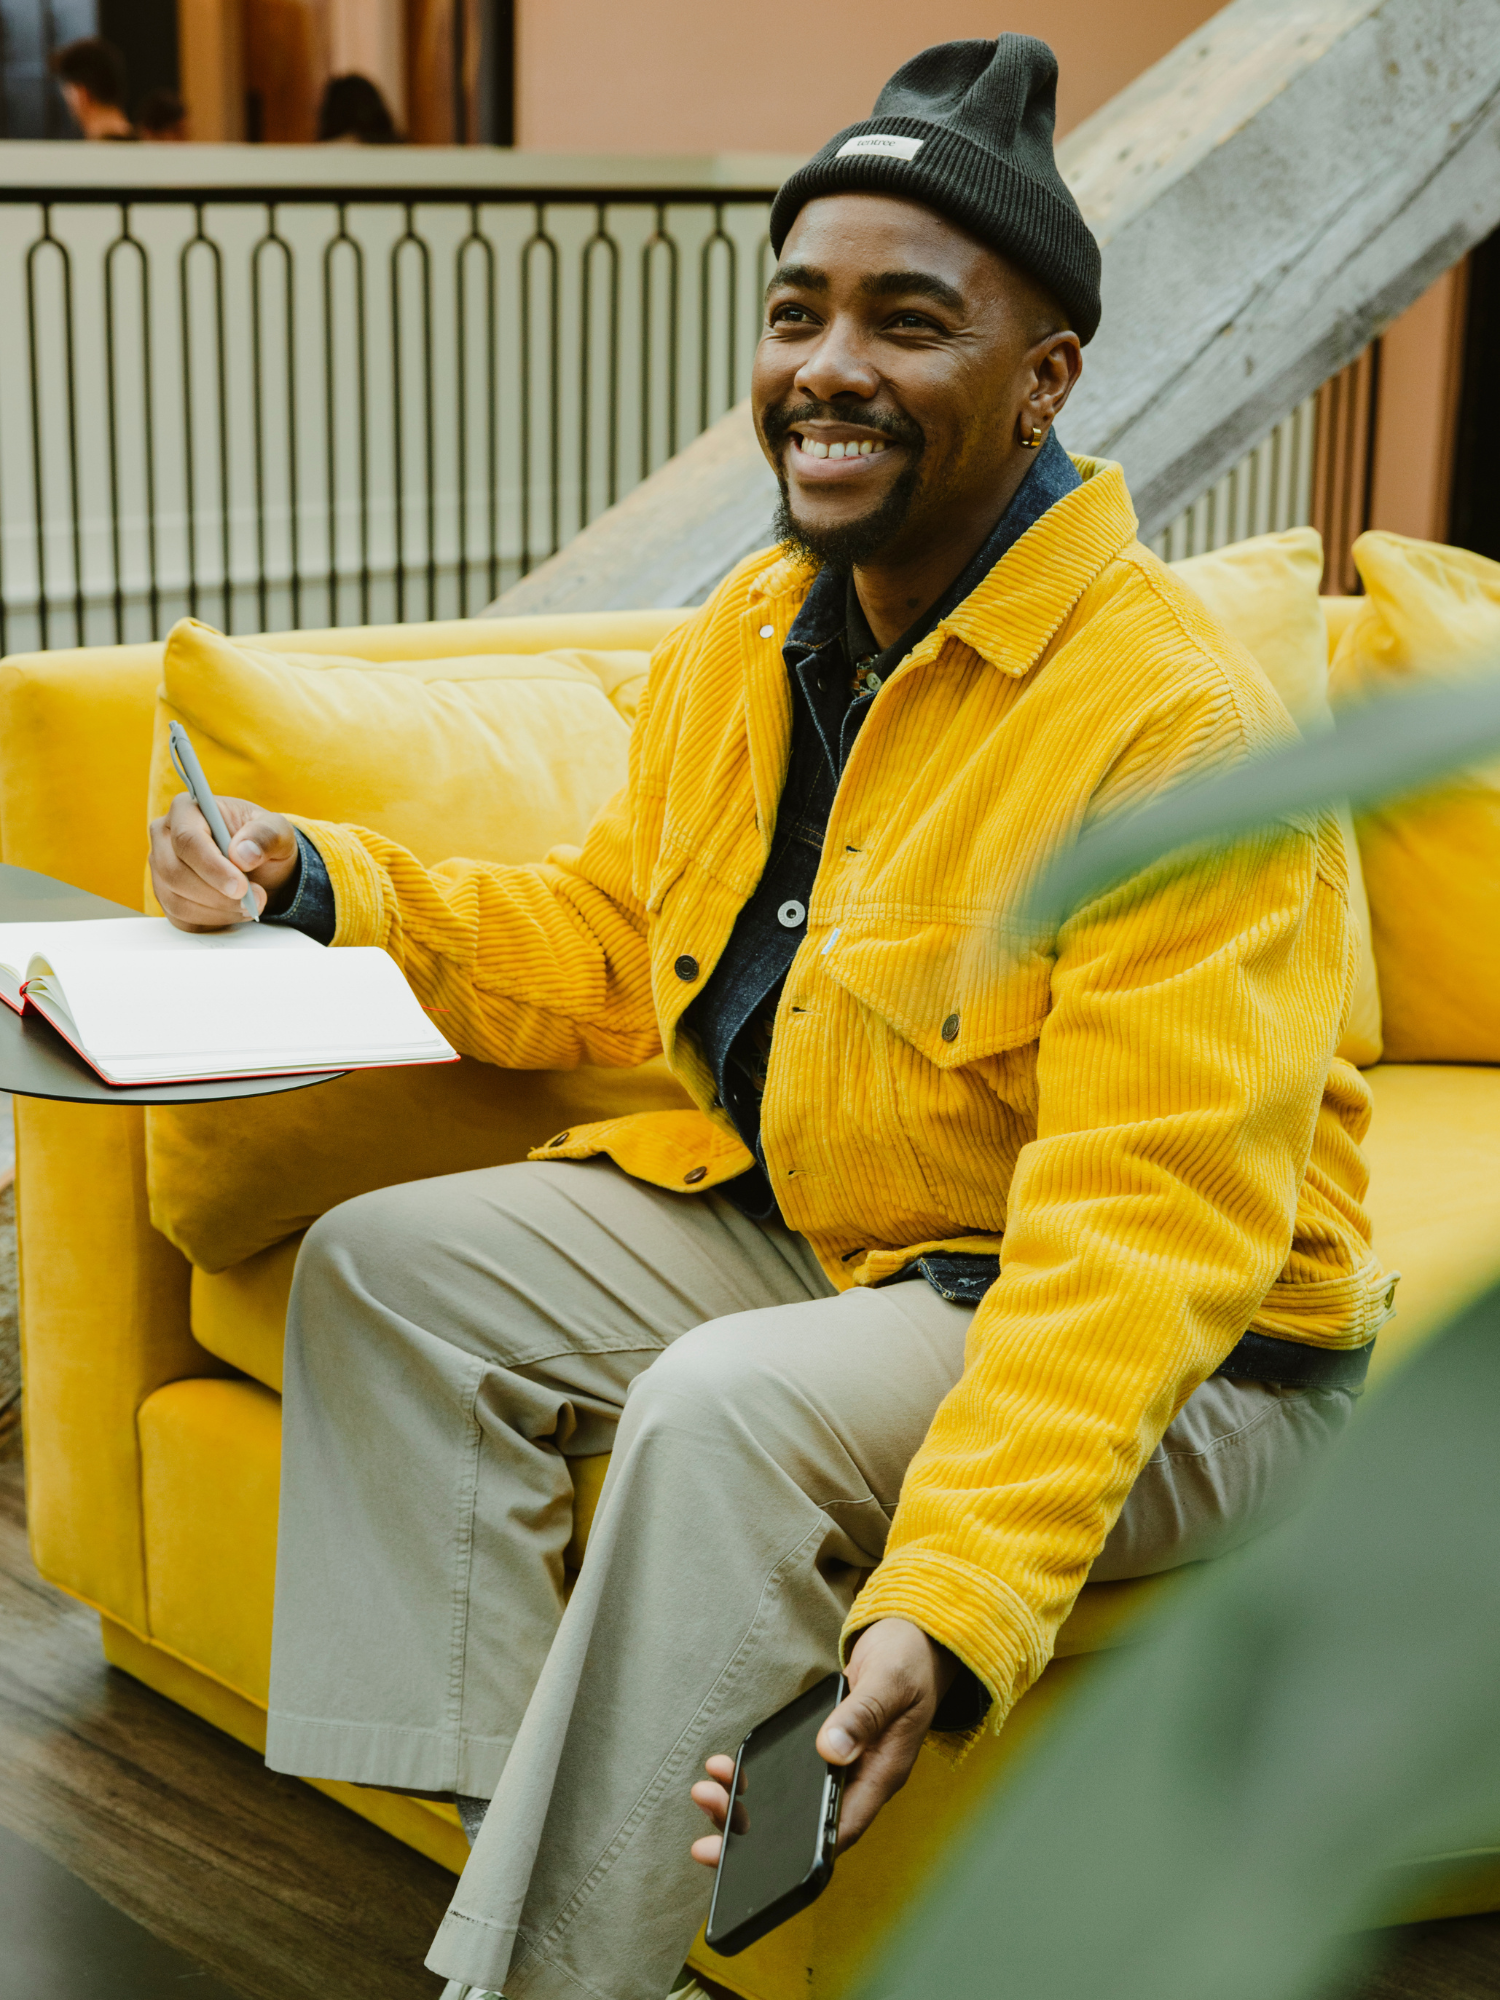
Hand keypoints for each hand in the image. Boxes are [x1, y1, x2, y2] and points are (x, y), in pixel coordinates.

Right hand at [149, 792, 299, 931]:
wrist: (261, 868)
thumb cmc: (262, 842)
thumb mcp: (277, 831)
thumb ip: (266, 835)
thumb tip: (243, 854)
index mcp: (187, 809)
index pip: (187, 839)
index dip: (212, 867)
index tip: (240, 887)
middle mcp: (165, 836)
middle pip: (175, 873)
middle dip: (218, 895)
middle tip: (256, 899)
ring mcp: (160, 868)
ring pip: (176, 900)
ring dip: (219, 910)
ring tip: (250, 905)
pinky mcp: (166, 896)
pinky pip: (180, 919)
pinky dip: (212, 921)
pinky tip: (235, 912)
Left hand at [689, 1618, 957, 1866]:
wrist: (915, 1638)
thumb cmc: (909, 1659)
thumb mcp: (889, 1681)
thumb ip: (863, 1715)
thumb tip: (833, 1751)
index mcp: (882, 1773)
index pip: (840, 1829)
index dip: (797, 1852)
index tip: (752, 1859)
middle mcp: (862, 1777)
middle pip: (806, 1825)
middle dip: (754, 1834)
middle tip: (708, 1842)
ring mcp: (845, 1763)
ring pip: (792, 1802)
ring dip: (747, 1805)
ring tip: (706, 1794)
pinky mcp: (829, 1747)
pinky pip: (791, 1773)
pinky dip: (756, 1775)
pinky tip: (727, 1769)